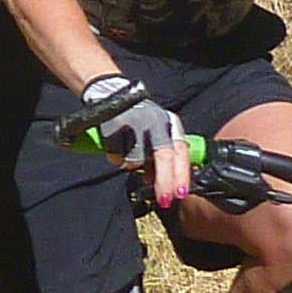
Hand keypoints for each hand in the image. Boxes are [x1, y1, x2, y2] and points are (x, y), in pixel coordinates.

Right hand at [75, 73, 187, 207]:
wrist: (109, 92)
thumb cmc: (136, 118)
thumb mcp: (155, 133)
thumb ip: (162, 156)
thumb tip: (163, 184)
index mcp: (169, 123)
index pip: (180, 151)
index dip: (181, 174)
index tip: (180, 193)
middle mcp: (155, 120)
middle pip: (164, 157)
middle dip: (165, 182)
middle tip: (165, 200)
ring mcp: (134, 121)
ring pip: (137, 160)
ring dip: (132, 166)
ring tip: (127, 158)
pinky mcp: (114, 124)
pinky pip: (116, 154)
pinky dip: (115, 158)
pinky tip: (115, 150)